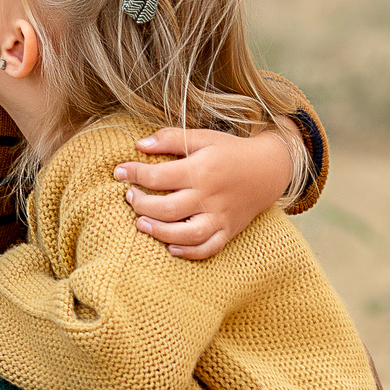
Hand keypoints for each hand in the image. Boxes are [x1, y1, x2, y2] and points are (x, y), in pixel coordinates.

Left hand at [115, 125, 294, 260]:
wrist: (270, 169)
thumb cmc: (231, 151)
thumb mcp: (203, 137)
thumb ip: (171, 138)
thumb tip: (138, 145)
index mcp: (203, 169)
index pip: (159, 176)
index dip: (134, 173)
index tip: (119, 172)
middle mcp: (211, 196)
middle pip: (168, 208)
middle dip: (142, 204)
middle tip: (129, 197)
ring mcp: (221, 217)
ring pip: (187, 234)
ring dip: (160, 232)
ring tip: (141, 223)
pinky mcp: (229, 230)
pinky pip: (209, 248)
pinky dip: (189, 252)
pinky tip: (170, 247)